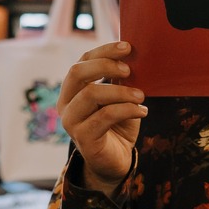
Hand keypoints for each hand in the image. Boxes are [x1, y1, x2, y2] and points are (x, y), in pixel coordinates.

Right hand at [59, 41, 145, 195]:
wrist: (115, 161)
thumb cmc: (117, 126)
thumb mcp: (119, 98)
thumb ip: (119, 80)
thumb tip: (131, 56)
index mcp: (72, 90)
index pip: (82, 61)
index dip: (104, 51)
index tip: (128, 47)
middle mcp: (66, 104)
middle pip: (78, 72)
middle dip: (106, 65)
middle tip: (130, 70)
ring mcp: (71, 122)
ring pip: (91, 94)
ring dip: (121, 91)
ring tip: (141, 96)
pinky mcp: (83, 138)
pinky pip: (105, 116)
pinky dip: (127, 110)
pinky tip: (142, 112)